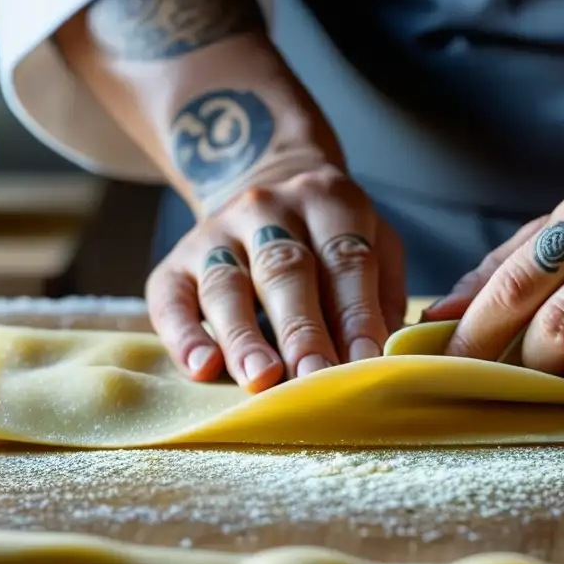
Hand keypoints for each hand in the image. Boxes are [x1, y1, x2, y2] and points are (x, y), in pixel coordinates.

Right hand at [146, 165, 406, 392]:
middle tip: (314, 380)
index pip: (345, 260)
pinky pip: (171, 299)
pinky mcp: (175, 263)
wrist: (262, 183)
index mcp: (328, 201)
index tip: (364, 363)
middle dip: (302, 331)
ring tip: (260, 379)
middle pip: (285, 271)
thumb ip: (383, 295)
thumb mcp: (373, 242)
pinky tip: (201, 368)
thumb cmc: (329, 238)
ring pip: (228, 285)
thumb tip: (392, 356)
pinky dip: (183, 335)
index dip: (356, 313)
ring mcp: (215, 234)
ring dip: (243, 336)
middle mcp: (268, 210)